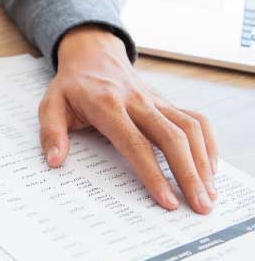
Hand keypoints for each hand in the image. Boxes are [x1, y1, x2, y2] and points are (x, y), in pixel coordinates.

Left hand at [39, 25, 217, 213]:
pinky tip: (209, 168)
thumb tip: (55, 161)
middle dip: (189, 174)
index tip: (166, 200)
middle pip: (172, 138)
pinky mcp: (166, 102)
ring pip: (189, 129)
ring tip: (209, 195)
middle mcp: (137, 102)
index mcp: (108, 105)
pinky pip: (195, 120)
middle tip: (200, 206)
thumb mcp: (50, 104)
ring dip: (203, 162)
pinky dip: (208, 143)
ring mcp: (156, 101)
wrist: (92, 54)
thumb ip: (52, 133)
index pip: (135, 143)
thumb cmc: (72, 85)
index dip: (152, 173)